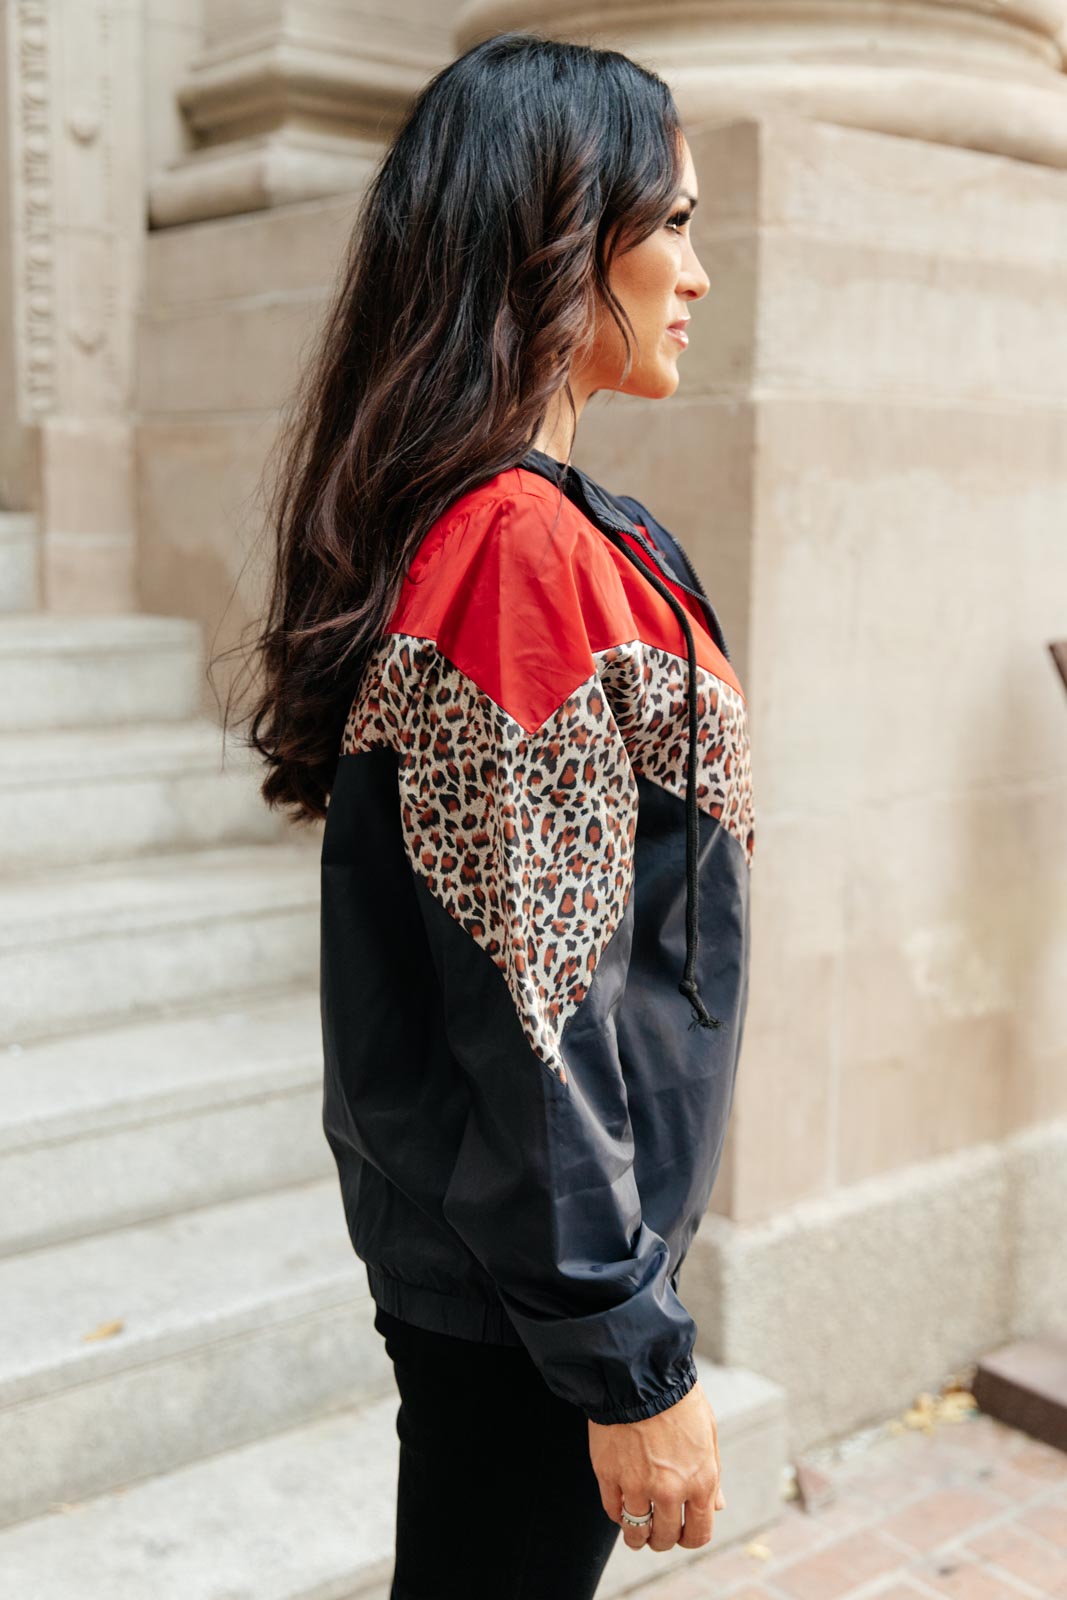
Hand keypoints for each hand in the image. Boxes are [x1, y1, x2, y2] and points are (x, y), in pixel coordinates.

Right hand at [587, 1379, 724, 1552]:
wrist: (640, 1374)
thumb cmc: (678, 1398)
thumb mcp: (708, 1433)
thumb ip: (712, 1475)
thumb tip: (716, 1506)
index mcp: (701, 1481)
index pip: (698, 1535)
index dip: (689, 1539)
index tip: (681, 1534)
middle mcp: (670, 1491)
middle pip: (666, 1537)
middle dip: (663, 1539)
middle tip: (657, 1533)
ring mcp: (637, 1485)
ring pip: (636, 1531)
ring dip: (637, 1535)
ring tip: (636, 1530)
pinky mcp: (609, 1475)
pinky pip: (613, 1510)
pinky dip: (618, 1514)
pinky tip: (621, 1507)